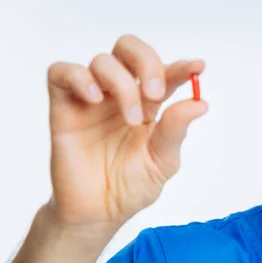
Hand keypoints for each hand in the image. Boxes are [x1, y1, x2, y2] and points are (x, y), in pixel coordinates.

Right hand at [44, 35, 207, 232]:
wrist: (98, 213)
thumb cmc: (131, 186)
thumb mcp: (162, 162)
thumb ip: (175, 130)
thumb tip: (200, 103)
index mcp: (149, 104)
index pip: (165, 74)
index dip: (182, 67)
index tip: (198, 67)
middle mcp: (120, 94)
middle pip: (129, 49)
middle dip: (147, 62)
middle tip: (156, 93)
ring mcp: (92, 98)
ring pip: (103, 61)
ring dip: (122, 84)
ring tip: (131, 119)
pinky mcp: (64, 107)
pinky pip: (61, 72)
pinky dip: (79, 77)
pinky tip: (95, 98)